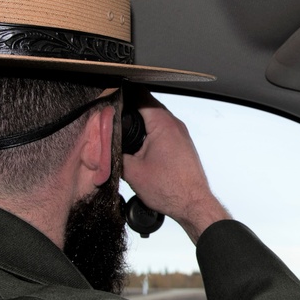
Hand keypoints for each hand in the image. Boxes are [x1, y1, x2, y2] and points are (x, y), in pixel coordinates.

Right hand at [121, 87, 229, 243]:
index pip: (139, 95)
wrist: (193, 205)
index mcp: (162, 123)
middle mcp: (174, 124)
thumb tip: (105, 145)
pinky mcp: (181, 145)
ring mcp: (180, 134)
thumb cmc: (171, 189)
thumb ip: (115, 153)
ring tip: (121, 132)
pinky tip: (137, 145)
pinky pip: (161, 131)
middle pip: (146, 106)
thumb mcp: (132, 171)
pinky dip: (148, 133)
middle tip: (110, 117)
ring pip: (154, 119)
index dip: (121, 95)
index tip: (109, 97)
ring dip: (139, 123)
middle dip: (128, 110)